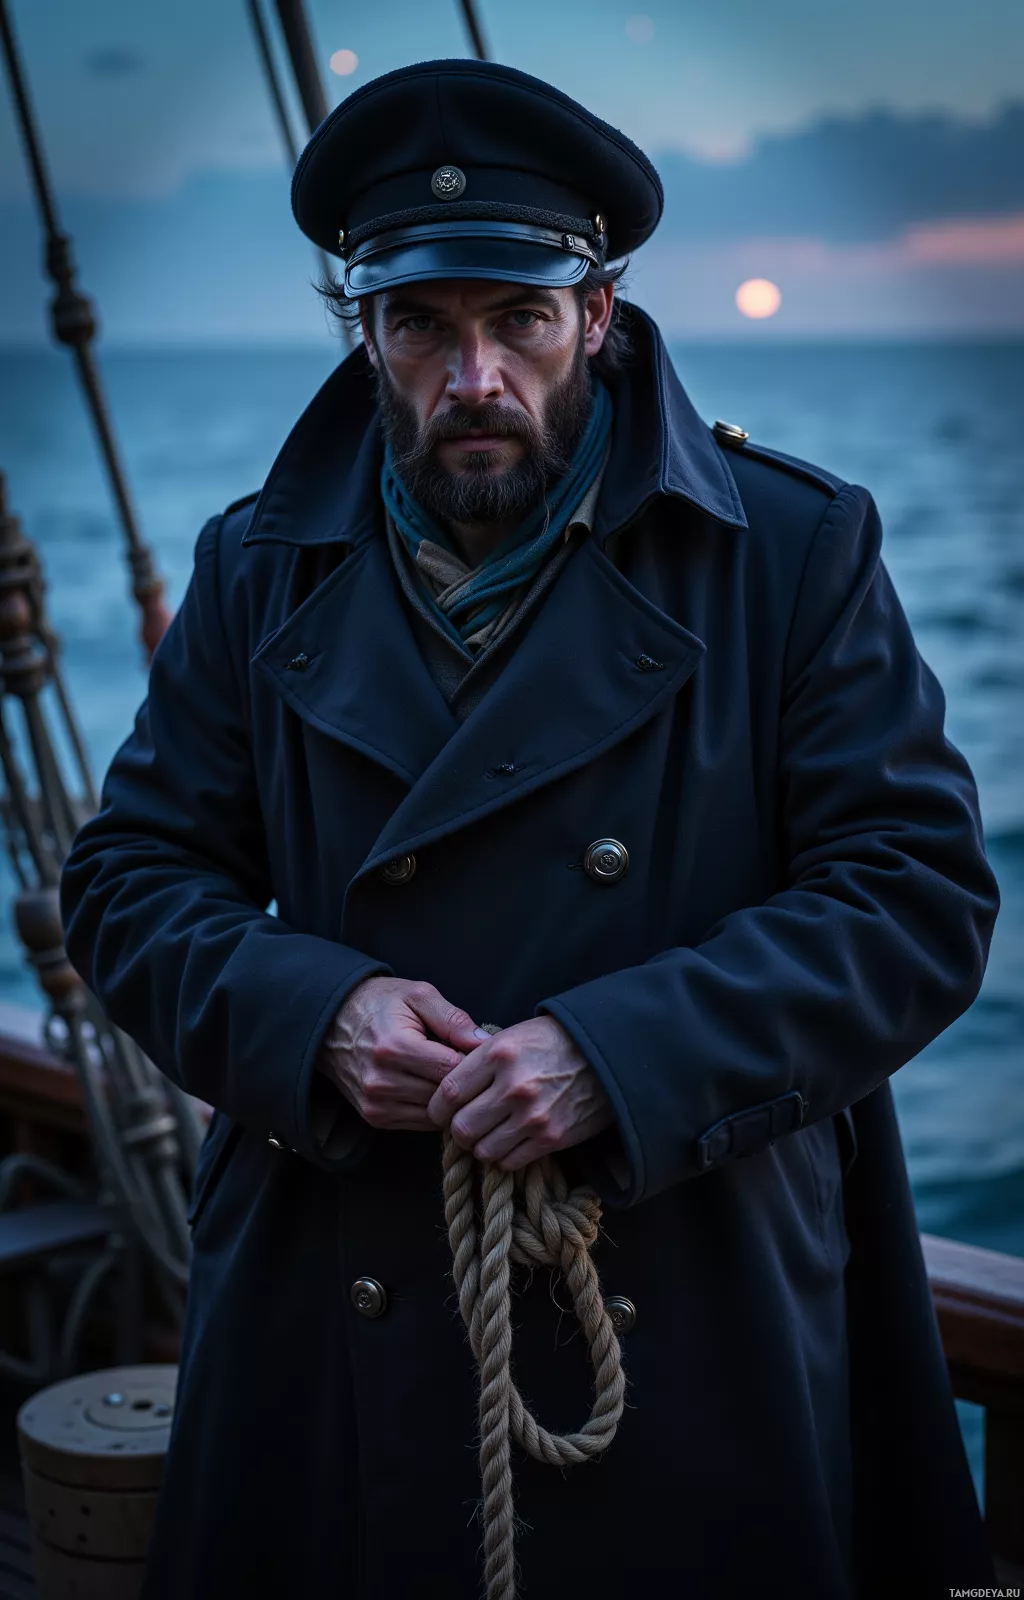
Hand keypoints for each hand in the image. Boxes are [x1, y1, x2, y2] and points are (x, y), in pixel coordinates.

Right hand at [317, 976, 486, 1132]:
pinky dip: (433, 1109)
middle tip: (467, 1064)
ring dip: (448, 1099)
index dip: (471, 1061)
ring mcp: (376, 1104)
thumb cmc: (382, 1004)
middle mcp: (381, 1081)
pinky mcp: (375, 1118)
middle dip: (462, 1081)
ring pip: (435, 1114)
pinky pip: (421, 1123)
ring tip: (448, 1074)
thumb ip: (453, 1018)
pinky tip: (433, 1087)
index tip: (475, 1051)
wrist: (334, 1021)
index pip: (451, 1070)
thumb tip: (484, 1042)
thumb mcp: (418, 995)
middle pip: (444, 1095)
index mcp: (393, 1048)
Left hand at [426, 1015, 615, 1171]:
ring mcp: (533, 1116)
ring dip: (481, 1146)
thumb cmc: (554, 1041)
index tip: (441, 1112)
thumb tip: (446, 1088)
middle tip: (466, 1125)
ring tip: (489, 1134)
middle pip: (461, 1127)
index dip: (438, 1108)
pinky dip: (504, 1157)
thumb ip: (480, 1061)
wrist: (607, 1054)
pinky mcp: (552, 1138)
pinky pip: (509, 1162)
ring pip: (482, 1150)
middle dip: (458, 1131)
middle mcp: (513, 1086)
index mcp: (499, 1054)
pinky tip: (510, 1142)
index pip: (448, 1093)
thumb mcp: (513, 1037)